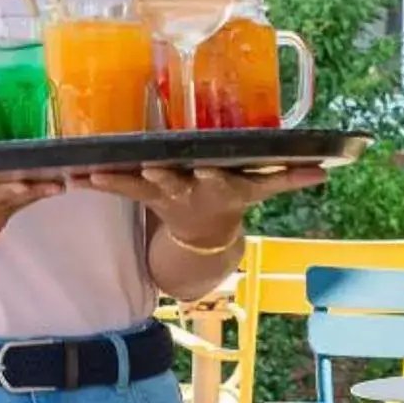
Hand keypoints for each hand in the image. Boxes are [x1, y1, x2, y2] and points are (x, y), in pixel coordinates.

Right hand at [0, 171, 65, 251]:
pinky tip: (21, 196)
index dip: (6, 190)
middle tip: (58, 181)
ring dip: (26, 198)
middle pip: (2, 205)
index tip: (29, 183)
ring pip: (6, 213)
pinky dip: (10, 208)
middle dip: (31, 192)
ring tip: (50, 183)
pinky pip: (1, 222)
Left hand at [82, 164, 327, 247]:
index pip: (216, 180)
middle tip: (150, 169)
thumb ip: (290, 178)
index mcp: (216, 186)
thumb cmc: (233, 196)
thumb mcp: (260, 188)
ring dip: (118, 182)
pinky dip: (100, 183)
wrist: (206, 233)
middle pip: (174, 183)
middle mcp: (189, 190)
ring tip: (91, 175)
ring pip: (141, 187)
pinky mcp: (145, 194)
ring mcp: (164, 194)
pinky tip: (76, 175)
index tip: (203, 170)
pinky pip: (120, 187)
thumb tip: (327, 170)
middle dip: (162, 177)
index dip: (211, 177)